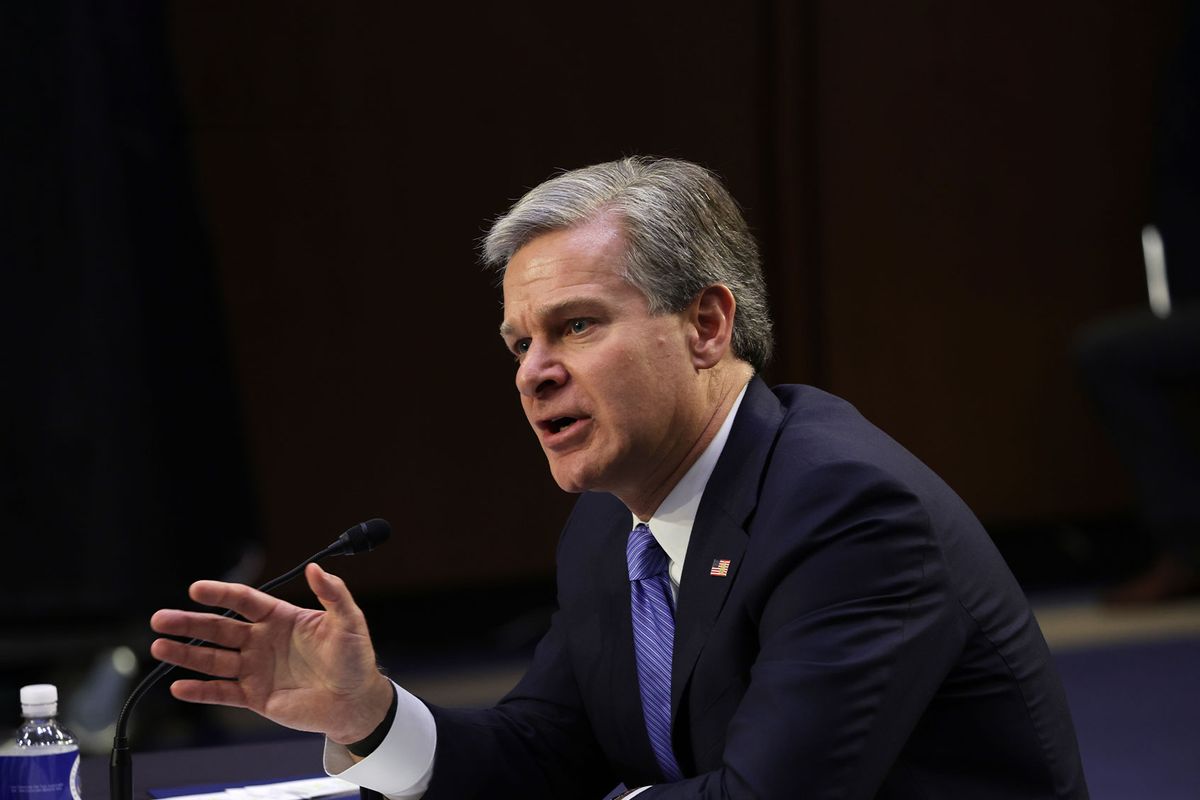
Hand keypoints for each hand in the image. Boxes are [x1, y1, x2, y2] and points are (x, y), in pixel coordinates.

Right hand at [150, 563, 394, 744]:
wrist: (356, 701)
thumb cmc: (355, 659)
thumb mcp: (348, 622)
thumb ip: (333, 594)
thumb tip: (316, 567)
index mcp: (281, 618)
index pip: (244, 601)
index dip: (221, 594)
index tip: (196, 589)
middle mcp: (263, 641)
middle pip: (219, 629)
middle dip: (189, 624)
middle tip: (161, 619)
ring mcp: (256, 669)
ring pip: (214, 659)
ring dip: (186, 654)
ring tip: (159, 646)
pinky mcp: (256, 696)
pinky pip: (222, 692)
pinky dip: (200, 691)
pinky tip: (179, 686)